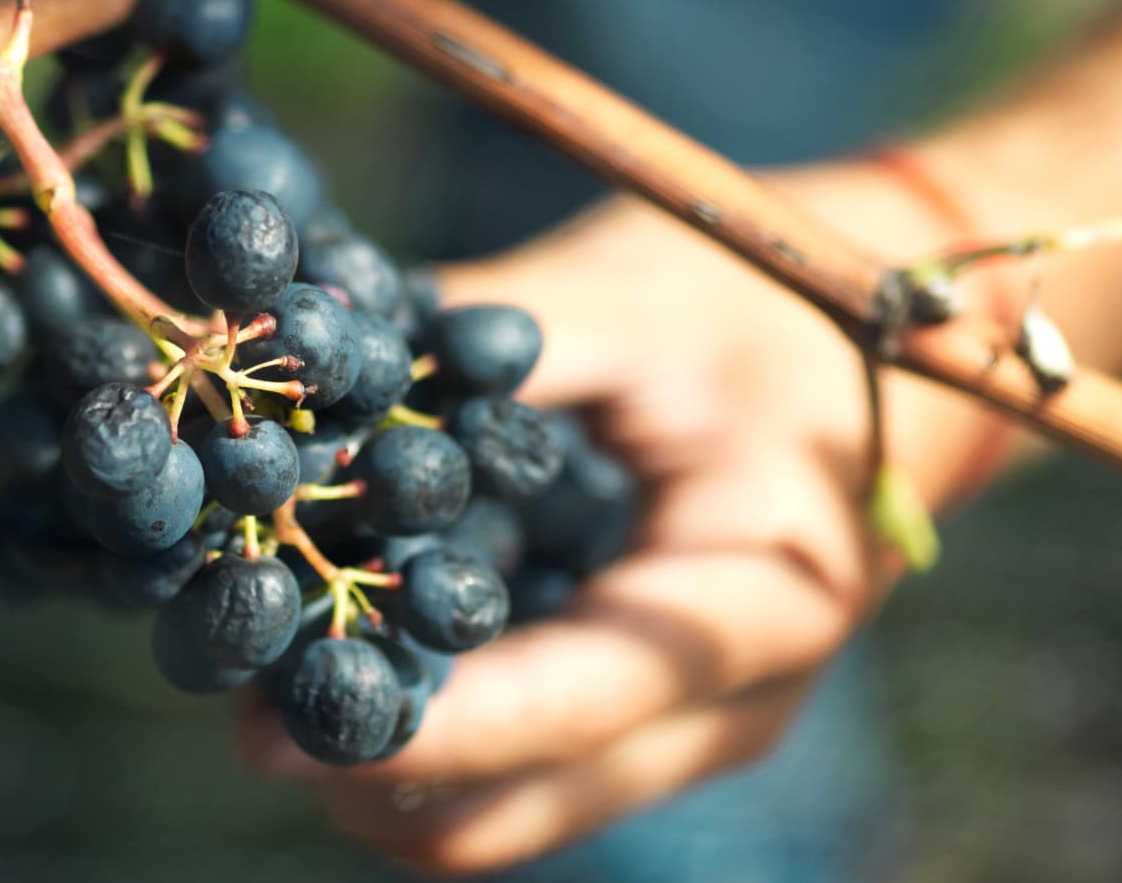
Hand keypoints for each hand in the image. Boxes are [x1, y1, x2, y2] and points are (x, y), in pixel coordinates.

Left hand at [236, 166, 1009, 874]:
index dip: (418, 726)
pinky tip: (337, 644)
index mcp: (755, 603)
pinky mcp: (633, 719)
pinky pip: (503, 775)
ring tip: (265, 665)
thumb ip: (487, 343)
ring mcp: (676, 729)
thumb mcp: (637, 301)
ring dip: (367, 764)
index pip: (567, 701)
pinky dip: (411, 735)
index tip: (269, 726)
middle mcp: (720, 705)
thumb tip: (309, 356)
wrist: (888, 357)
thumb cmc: (769, 308)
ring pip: (491, 820)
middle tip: (233, 682)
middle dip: (355, 767)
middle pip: (505, 814)